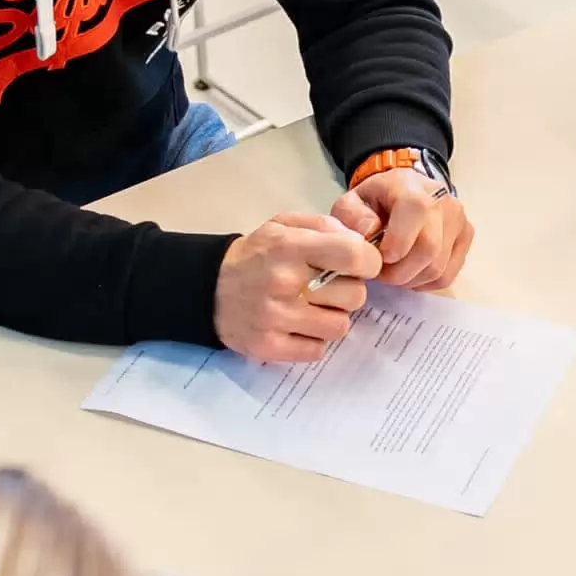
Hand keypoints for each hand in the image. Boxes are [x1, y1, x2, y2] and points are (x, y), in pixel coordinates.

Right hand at [216, 213, 379, 362]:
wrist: (207, 287)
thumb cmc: (255, 255)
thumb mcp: (283, 225)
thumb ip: (324, 226)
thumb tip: (361, 244)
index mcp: (290, 247)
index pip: (353, 255)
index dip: (369, 261)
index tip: (362, 265)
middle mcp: (284, 283)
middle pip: (354, 296)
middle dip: (348, 291)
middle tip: (328, 288)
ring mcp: (276, 319)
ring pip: (339, 327)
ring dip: (331, 318)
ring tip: (312, 308)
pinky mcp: (269, 347)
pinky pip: (317, 351)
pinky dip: (312, 341)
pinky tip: (298, 327)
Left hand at [335, 172, 473, 290]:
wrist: (400, 194)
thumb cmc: (375, 202)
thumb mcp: (351, 202)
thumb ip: (351, 216)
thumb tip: (369, 232)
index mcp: (410, 185)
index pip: (416, 211)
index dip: (398, 242)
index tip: (380, 258)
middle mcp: (442, 200)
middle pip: (428, 248)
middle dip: (399, 272)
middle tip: (380, 273)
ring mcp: (458, 219)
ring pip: (438, 267)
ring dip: (410, 279)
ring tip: (393, 271)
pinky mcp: (465, 237)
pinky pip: (447, 275)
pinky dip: (425, 282)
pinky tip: (410, 272)